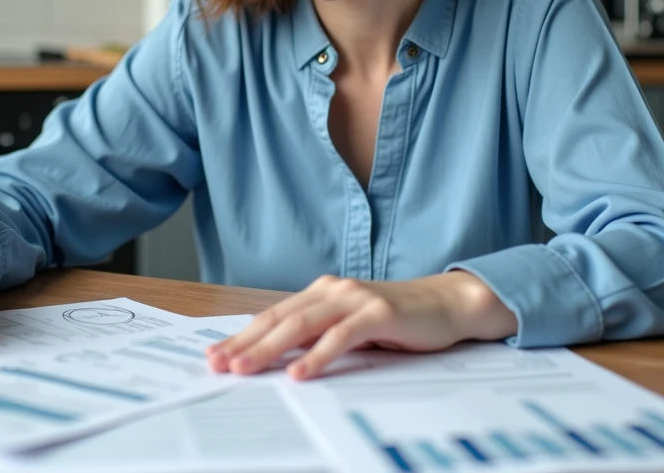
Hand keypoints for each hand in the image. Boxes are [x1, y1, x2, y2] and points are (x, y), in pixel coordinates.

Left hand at [206, 272, 517, 379]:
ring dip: (270, 349)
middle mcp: (333, 290)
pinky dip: (317, 355)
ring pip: (302, 325)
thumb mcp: (351, 328)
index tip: (216, 356)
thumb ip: (319, 336)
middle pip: (279, 319)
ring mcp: (355, 298)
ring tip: (245, 369)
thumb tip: (279, 360)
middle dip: (245, 343)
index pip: (273, 316)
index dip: (242, 336)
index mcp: (322, 293)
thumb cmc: (398, 321)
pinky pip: (341, 336)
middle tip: (219, 364)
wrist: (448, 305)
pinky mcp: (378, 313)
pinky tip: (300, 372)